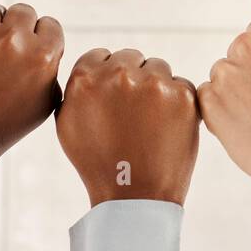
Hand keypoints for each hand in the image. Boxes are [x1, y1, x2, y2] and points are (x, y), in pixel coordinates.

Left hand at [0, 3, 63, 182]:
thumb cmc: (1, 127)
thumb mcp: (44, 104)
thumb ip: (51, 67)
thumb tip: (48, 43)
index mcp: (41, 56)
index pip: (50, 25)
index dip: (41, 39)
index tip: (29, 53)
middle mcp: (13, 40)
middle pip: (24, 11)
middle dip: (18, 28)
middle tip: (6, 52)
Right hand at [56, 48, 199, 205]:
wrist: (134, 195)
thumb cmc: (98, 162)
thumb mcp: (68, 122)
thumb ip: (77, 87)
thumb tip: (91, 67)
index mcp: (86, 77)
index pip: (101, 56)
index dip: (107, 77)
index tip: (113, 98)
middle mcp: (119, 74)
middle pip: (130, 58)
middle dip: (132, 79)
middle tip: (133, 112)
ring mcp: (153, 83)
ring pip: (157, 68)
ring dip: (155, 87)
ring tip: (149, 121)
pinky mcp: (182, 96)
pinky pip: (181, 84)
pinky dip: (177, 101)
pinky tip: (166, 125)